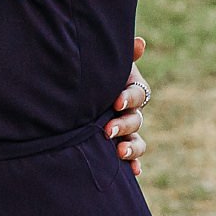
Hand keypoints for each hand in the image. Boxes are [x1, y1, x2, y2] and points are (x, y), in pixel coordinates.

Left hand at [104, 35, 151, 175]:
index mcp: (130, 87)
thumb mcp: (104, 61)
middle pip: (136, 119)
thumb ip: (122, 54)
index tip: (115, 102)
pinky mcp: (118, 142)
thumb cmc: (92, 69)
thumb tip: (140, 42)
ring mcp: (125, 128)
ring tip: (120, 151)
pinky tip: (133, 172)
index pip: (137, 93)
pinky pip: (131, 156)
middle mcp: (130, 109)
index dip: (128, 98)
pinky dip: (134, 163)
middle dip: (124, 126)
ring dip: (132, 147)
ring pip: (136, 140)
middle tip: (108, 131)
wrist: (74, 85)